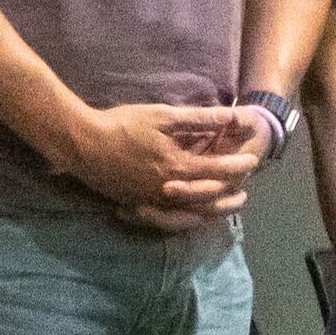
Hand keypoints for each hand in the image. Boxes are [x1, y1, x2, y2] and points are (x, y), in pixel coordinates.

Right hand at [51, 102, 262, 217]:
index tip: (252, 162)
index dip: (237, 166)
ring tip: (224, 209)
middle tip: (245, 194)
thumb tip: (231, 115)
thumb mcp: (163, 116)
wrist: (83, 144)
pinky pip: (169, 219)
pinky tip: (190, 216)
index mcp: (178, 166)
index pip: (218, 170)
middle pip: (208, 198)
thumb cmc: (123, 125)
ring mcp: (152, 201)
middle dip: (229, 196)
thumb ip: (199, 119)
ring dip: (211, 212)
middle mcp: (169, 190)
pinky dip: (186, 219)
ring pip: (190, 214)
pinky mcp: (138, 205)